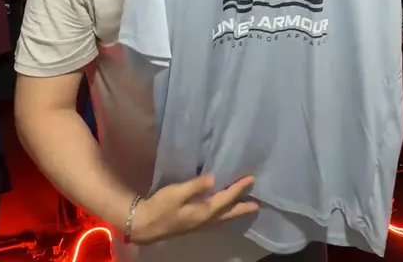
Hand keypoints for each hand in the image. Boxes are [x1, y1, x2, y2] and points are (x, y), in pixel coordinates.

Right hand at [127, 175, 259, 244]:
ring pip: (223, 219)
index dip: (239, 189)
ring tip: (245, 209)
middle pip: (229, 213)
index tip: (251, 179)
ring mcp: (199, 225)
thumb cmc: (160, 207)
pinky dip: (224, 216)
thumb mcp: (176, 192)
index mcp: (204, 211)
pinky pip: (215, 221)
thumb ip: (195, 186)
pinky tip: (222, 214)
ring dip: (235, 213)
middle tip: (257, 204)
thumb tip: (214, 178)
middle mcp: (205, 220)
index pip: (226, 198)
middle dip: (243, 207)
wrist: (144, 225)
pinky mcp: (193, 225)